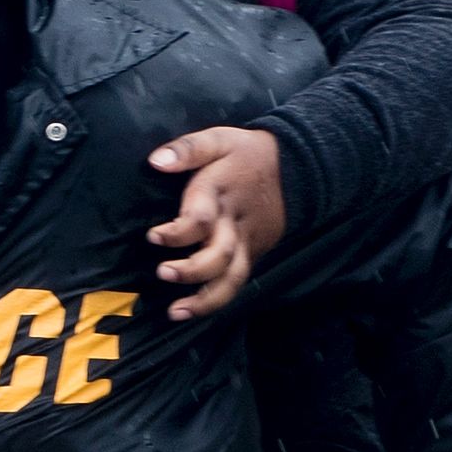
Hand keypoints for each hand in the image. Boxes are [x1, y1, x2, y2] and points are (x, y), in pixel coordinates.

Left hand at [144, 126, 284, 319]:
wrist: (298, 168)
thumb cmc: (246, 154)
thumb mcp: (219, 139)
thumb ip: (187, 149)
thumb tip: (155, 161)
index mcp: (221, 194)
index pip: (202, 218)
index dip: (178, 232)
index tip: (153, 236)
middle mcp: (234, 223)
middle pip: (219, 255)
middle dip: (192, 270)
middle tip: (163, 273)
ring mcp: (247, 242)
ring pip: (232, 277)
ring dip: (205, 299)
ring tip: (176, 312)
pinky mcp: (253, 254)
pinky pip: (236, 281)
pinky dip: (216, 300)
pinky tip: (191, 311)